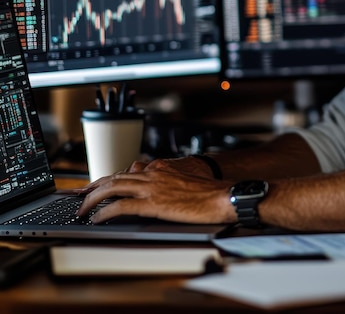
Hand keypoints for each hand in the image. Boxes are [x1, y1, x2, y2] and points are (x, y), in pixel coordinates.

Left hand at [77, 159, 234, 223]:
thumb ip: (172, 174)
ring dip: (93, 198)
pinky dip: (105, 212)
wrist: (221, 195)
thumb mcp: (189, 174)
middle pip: (116, 176)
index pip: (129, 170)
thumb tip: (165, 178)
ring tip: (82, 208)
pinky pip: (121, 206)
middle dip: (94, 186)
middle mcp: (154, 173)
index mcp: (162, 167)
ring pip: (113, 187)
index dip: (112, 178)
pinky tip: (97, 218)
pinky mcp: (153, 204)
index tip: (102, 185)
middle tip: (81, 194)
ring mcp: (152, 187)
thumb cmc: (210, 188)